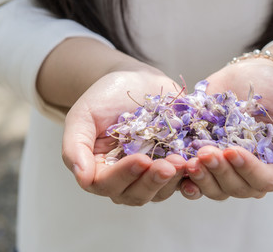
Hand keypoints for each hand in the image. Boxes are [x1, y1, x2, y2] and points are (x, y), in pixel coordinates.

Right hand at [62, 66, 196, 204]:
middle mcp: (125, 178)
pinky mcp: (174, 164)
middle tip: (168, 165)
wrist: (136, 79)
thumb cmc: (105, 96)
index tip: (141, 159)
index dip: (124, 175)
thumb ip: (76, 146)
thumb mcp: (83, 115)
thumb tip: (82, 178)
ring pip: (160, 192)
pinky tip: (196, 163)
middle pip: (136, 194)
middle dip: (152, 182)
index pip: (107, 184)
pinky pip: (183, 180)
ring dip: (172, 181)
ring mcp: (151, 173)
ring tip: (183, 161)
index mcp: (99, 170)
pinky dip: (190, 176)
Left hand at [182, 58, 272, 199]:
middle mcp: (250, 173)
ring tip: (191, 160)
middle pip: (237, 187)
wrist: (252, 73)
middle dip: (220, 172)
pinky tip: (180, 170)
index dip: (248, 169)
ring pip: (215, 188)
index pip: (265, 180)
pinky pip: (195, 180)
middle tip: (206, 153)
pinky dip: (187, 180)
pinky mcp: (204, 158)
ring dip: (202, 178)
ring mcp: (226, 168)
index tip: (232, 151)